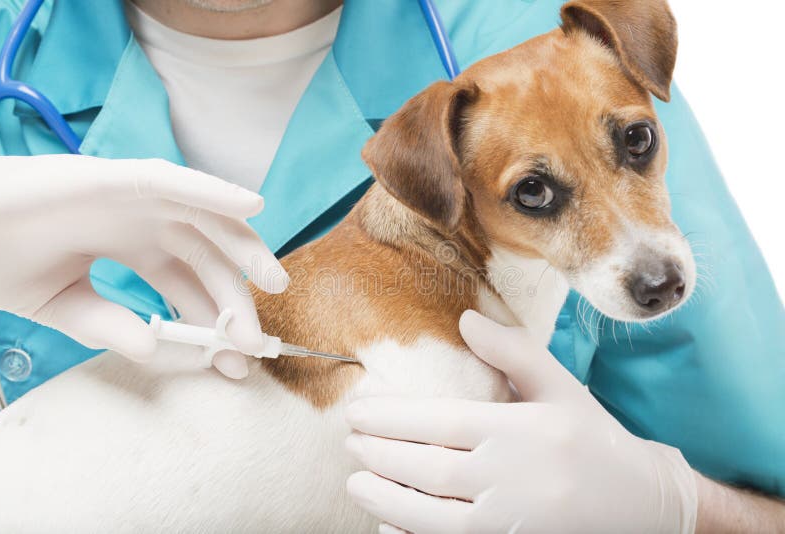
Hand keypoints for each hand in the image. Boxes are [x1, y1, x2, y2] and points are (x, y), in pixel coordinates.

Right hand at [0, 155, 287, 377]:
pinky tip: (251, 205)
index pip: (188, 284)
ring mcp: (132, 197)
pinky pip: (173, 181)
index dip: (215, 321)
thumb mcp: (63, 305)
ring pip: (204, 217)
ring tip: (275, 280)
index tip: (238, 359)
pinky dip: (212, 189)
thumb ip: (108, 325)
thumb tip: (153, 345)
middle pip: (207, 255)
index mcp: (132, 247)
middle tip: (258, 341)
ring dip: (244, 245)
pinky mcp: (114, 177)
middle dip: (235, 297)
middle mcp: (143, 221)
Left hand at [345, 310, 697, 533]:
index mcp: (521, 432)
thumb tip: (465, 318)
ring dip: (385, 500)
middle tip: (348, 444)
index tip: (356, 412)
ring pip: (431, 517)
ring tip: (355, 484)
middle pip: (427, 468)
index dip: (390, 418)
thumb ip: (514, 352)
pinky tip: (388, 525)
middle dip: (379, 455)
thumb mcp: (561, 388)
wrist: (644, 504)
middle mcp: (512, 478)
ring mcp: (511, 522)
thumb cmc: (594, 439)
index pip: (439, 421)